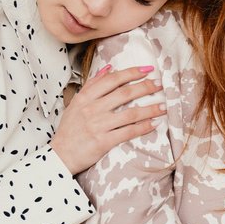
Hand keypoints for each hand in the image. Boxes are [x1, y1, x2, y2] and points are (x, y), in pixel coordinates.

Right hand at [51, 64, 165, 174]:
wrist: (60, 155)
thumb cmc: (70, 129)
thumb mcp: (76, 103)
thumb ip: (92, 85)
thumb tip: (109, 68)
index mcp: (85, 97)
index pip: (112, 80)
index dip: (132, 73)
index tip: (147, 69)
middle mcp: (92, 108)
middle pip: (125, 93)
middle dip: (145, 87)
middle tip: (160, 84)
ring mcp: (98, 125)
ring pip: (130, 113)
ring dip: (150, 109)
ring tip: (164, 106)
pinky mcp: (103, 141)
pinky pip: (128, 132)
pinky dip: (143, 127)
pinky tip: (154, 123)